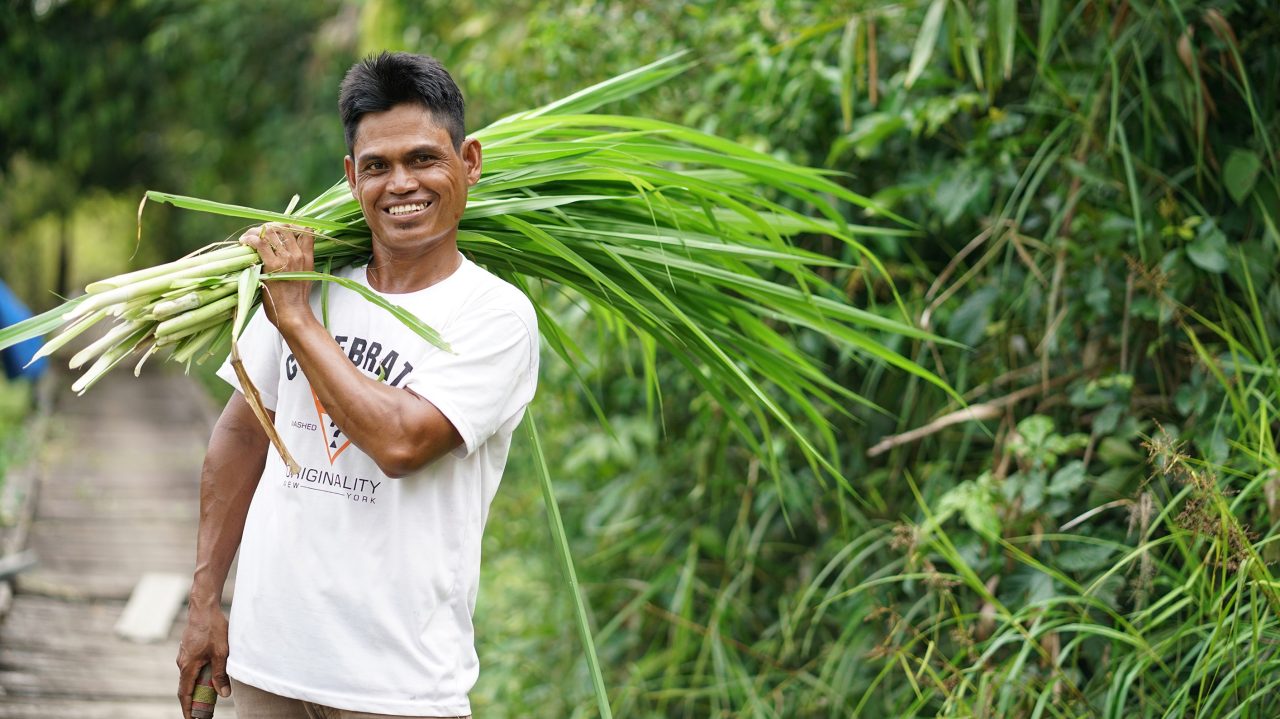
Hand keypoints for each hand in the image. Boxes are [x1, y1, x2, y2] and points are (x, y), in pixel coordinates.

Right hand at [176, 604, 231, 718]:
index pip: (185, 694)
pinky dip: (199, 675)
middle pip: (187, 687)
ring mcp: (184, 655)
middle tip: (204, 711)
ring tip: (210, 695)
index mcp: (188, 667)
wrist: (204, 607)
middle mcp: (182, 663)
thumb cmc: (213, 628)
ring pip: (190, 676)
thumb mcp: (221, 653)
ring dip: (198, 687)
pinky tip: (211, 674)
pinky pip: (193, 666)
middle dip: (194, 701)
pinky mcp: (189, 648)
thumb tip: (223, 694)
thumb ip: (220, 674)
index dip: (188, 709)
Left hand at [240, 222, 314, 326]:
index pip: (304, 230)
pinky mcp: (272, 265)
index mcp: (307, 256)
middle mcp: (298, 255)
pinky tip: (245, 243)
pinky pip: (259, 243)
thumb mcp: (305, 275)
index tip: (276, 230)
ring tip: (247, 238)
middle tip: (256, 234)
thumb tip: (289, 251)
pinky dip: (250, 239)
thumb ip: (301, 260)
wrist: (293, 314)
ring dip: (255, 231)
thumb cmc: (296, 299)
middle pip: (283, 227)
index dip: (288, 225)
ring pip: (270, 231)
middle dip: (267, 227)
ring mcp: (286, 259)